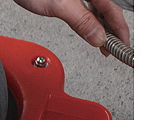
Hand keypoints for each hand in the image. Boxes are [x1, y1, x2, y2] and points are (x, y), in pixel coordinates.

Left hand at [13, 0, 129, 50]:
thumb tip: (97, 37)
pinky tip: (90, 31)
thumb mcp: (60, 6)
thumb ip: (80, 21)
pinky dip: (90, 23)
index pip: (113, 10)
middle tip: (113, 49)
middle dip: (112, 31)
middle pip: (107, 11)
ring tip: (103, 44)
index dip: (119, 30)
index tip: (122, 45)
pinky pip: (86, 11)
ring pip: (97, 11)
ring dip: (101, 28)